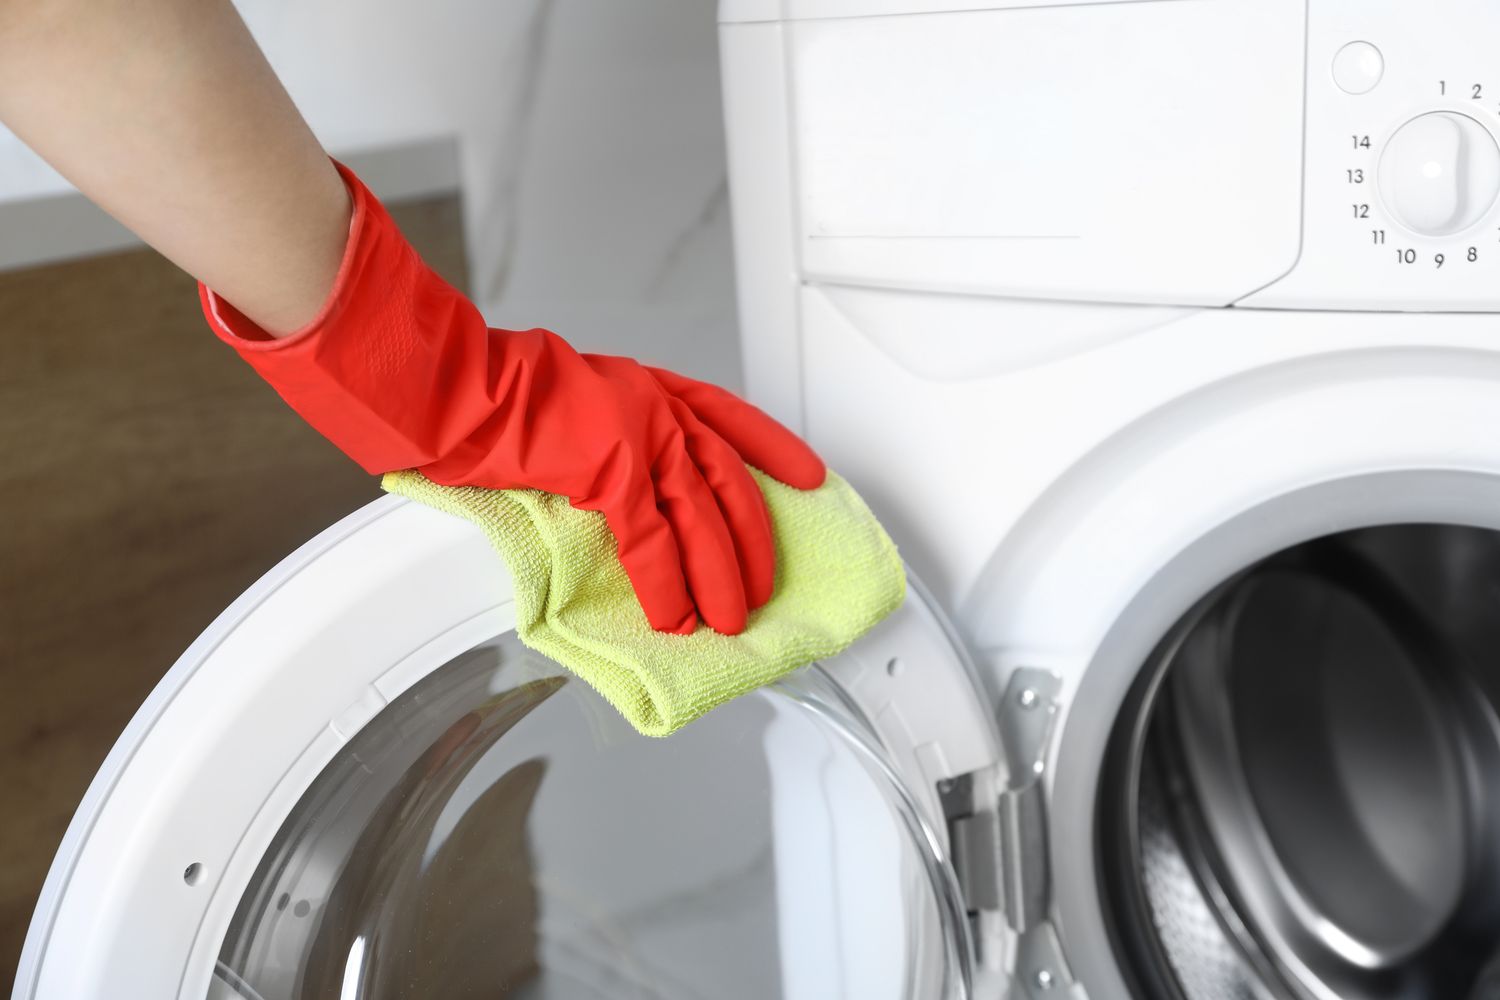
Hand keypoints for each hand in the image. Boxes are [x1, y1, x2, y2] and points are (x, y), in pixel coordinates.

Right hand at [199, 157, 824, 634]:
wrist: (445, 389)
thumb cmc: (489, 400)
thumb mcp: (573, 405)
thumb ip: (611, 436)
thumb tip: (628, 487)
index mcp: (648, 386)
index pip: (732, 418)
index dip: (776, 450)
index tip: (810, 477)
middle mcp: (654, 404)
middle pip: (727, 481)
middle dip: (752, 542)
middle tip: (765, 586)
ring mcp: (636, 432)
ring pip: (701, 516)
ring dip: (719, 576)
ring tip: (729, 620)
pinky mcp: (608, 467)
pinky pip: (652, 541)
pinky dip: (667, 585)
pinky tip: (675, 616)